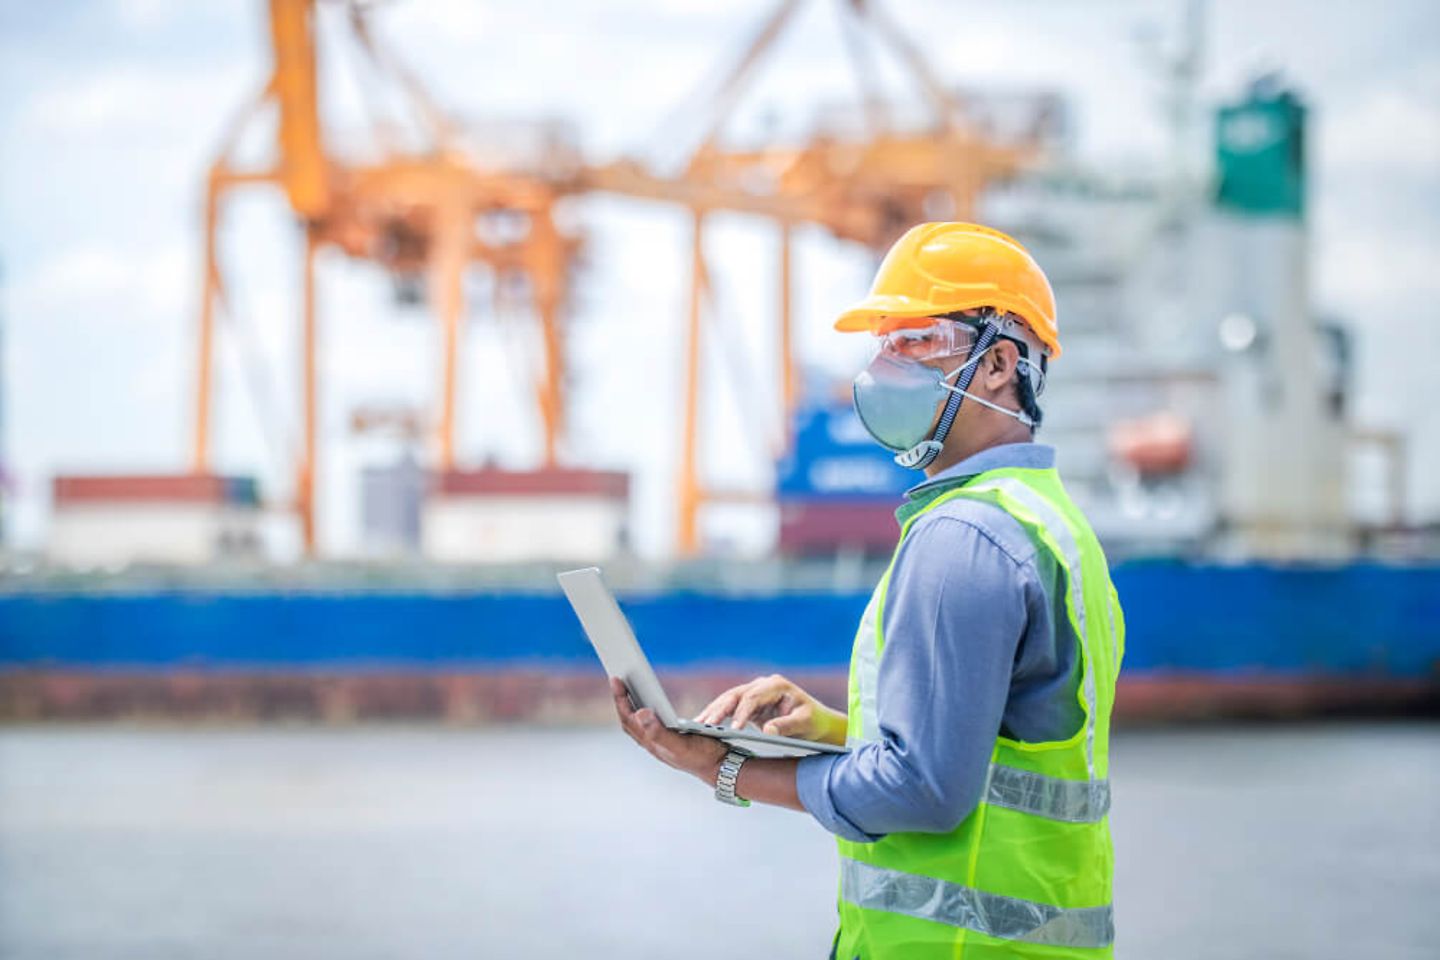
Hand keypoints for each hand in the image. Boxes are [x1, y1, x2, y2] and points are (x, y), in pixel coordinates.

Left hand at [611, 678, 727, 784]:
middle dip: (621, 700)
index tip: (615, 679)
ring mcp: (660, 743)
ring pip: (638, 723)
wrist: (720, 767)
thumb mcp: (681, 744)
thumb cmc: (702, 756)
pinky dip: (645, 711)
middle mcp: (652, 744)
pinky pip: (649, 724)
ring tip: (629, 687)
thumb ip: (659, 732)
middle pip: (629, 720)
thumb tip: (639, 712)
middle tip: (617, 679)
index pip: (628, 719)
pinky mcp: (669, 741)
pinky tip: (649, 703)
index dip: (620, 699)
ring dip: (631, 705)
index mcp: (652, 743)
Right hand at [695, 674, 846, 745]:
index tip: (734, 729)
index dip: (742, 713)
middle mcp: (761, 685)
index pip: (752, 698)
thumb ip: (787, 726)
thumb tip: (767, 731)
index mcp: (775, 685)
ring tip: (696, 726)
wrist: (816, 721)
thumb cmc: (812, 721)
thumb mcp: (805, 723)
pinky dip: (715, 716)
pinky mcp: (747, 704)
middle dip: (718, 710)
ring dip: (712, 712)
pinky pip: (728, 708)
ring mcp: (753, 693)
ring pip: (727, 700)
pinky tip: (702, 726)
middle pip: (735, 696)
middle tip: (704, 725)